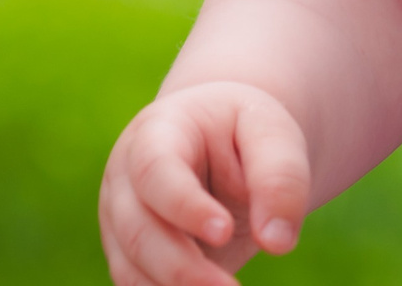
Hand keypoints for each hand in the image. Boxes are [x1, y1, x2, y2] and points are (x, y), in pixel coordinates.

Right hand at [100, 81, 310, 285]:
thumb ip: (281, 177)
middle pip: (137, 230)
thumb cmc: (245, 133)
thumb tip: (278, 242)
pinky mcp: (129, 255)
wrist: (223, 146)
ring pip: (130, 268)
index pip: (156, 171)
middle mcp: (126, 179)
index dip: (185, 206)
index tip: (224, 233)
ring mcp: (119, 221)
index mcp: (157, 132)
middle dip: (182, 267)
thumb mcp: (271, 133)